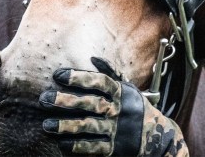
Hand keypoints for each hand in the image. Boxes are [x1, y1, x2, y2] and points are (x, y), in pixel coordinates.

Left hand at [39, 57, 186, 155]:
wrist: (159, 138)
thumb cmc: (138, 109)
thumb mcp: (129, 89)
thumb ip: (111, 73)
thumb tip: (93, 58)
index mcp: (120, 92)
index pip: (98, 81)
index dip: (78, 77)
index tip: (58, 74)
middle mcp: (118, 109)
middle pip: (90, 103)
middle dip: (66, 100)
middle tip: (44, 99)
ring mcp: (117, 130)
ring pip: (89, 126)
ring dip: (66, 126)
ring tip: (46, 125)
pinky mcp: (115, 149)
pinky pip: (94, 147)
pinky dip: (78, 146)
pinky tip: (62, 144)